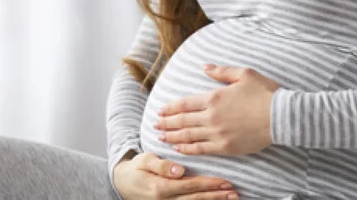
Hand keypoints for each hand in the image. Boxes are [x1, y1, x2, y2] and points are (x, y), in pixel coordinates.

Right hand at [112, 152, 238, 199]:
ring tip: (230, 198)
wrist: (122, 183)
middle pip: (195, 199)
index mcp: (160, 188)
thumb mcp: (144, 161)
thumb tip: (179, 170)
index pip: (190, 186)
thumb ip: (161, 165)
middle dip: (216, 196)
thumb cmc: (136, 168)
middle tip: (233, 192)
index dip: (208, 184)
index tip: (225, 181)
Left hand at [154, 63, 279, 156]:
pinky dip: (188, 149)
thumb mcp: (244, 74)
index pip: (185, 103)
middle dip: (167, 123)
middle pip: (183, 120)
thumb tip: (205, 67)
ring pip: (188, 136)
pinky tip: (179, 149)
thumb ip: (222, 72)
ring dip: (173, 137)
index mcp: (214, 97)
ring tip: (161, 137)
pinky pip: (201, 149)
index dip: (171, 108)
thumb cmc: (265, 93)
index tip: (161, 110)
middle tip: (155, 124)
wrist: (282, 116)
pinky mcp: (226, 147)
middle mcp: (212, 116)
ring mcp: (218, 133)